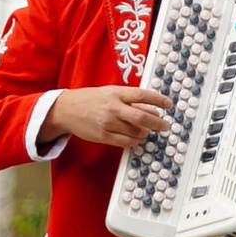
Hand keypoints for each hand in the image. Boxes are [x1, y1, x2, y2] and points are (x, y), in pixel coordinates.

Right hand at [46, 85, 171, 148]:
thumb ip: (132, 101)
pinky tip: (135, 138)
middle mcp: (113, 108)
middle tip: (165, 126)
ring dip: (145, 133)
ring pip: (136, 132)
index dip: (159, 100)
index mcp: (116, 93)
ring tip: (145, 130)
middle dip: (158, 123)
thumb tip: (154, 111)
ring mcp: (108, 123)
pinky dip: (135, 141)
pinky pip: (126, 142)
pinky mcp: (104, 136)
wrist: (66, 110)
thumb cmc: (91, 100)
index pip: (143, 95)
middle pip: (142, 117)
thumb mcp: (111, 93)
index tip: (169, 104)